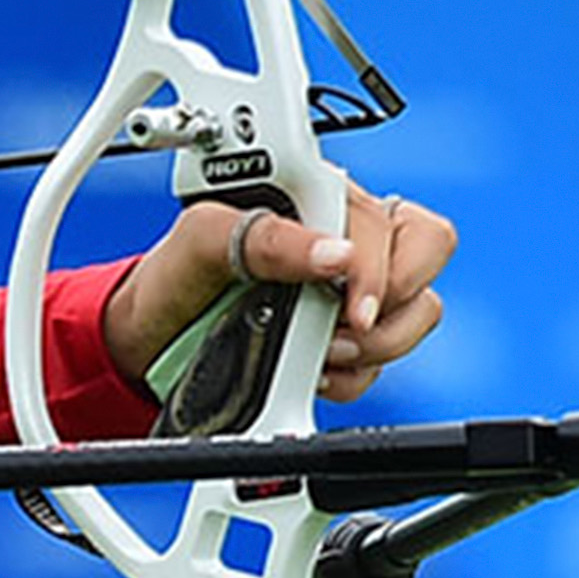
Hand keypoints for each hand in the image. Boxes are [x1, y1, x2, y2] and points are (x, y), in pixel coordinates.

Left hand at [100, 182, 456, 404]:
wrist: (148, 338)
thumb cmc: (174, 275)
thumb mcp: (201, 240)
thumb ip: (268, 237)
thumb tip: (336, 254)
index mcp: (320, 199)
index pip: (394, 222)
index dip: (381, 270)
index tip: (348, 308)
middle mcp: (348, 240)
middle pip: (429, 255)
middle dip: (390, 306)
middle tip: (339, 330)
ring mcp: (350, 293)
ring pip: (418, 313)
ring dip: (371, 347)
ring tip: (316, 352)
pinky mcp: (343, 341)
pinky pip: (381, 365)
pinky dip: (348, 378)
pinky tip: (307, 370)